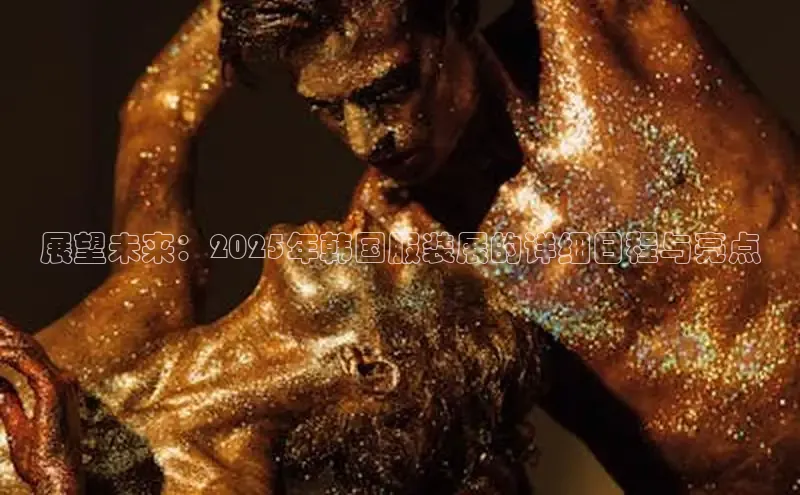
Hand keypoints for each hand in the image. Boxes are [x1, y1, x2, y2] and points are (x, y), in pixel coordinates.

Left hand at [0, 319, 81, 494]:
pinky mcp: (52, 390)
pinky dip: (6, 353)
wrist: (58, 477)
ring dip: (2, 339)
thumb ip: (9, 401)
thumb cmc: (41, 460)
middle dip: (5, 330)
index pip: (30, 354)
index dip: (9, 339)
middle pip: (29, 345)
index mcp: (57, 387)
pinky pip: (25, 362)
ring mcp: (60, 383)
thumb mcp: (18, 427)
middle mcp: (62, 379)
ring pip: (26, 350)